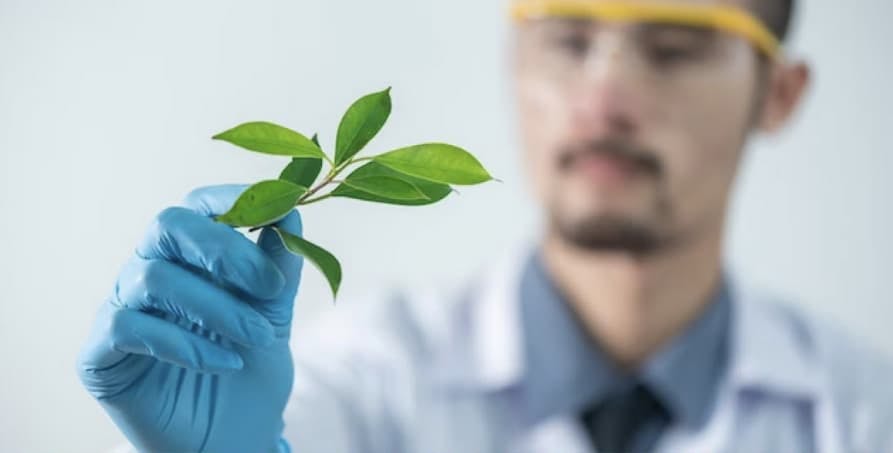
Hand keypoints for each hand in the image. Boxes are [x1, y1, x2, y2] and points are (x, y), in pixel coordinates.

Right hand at [77, 185, 302, 452]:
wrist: (233, 435)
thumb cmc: (249, 367)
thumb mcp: (274, 312)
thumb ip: (280, 263)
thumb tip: (291, 208)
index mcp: (190, 255)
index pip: (198, 206)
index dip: (232, 199)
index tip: (276, 213)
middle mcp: (150, 271)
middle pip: (167, 226)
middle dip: (224, 249)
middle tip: (269, 285)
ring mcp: (121, 309)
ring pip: (155, 279)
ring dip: (218, 308)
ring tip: (258, 338)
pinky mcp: (100, 353)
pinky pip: (129, 328)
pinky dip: (184, 344)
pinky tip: (223, 363)